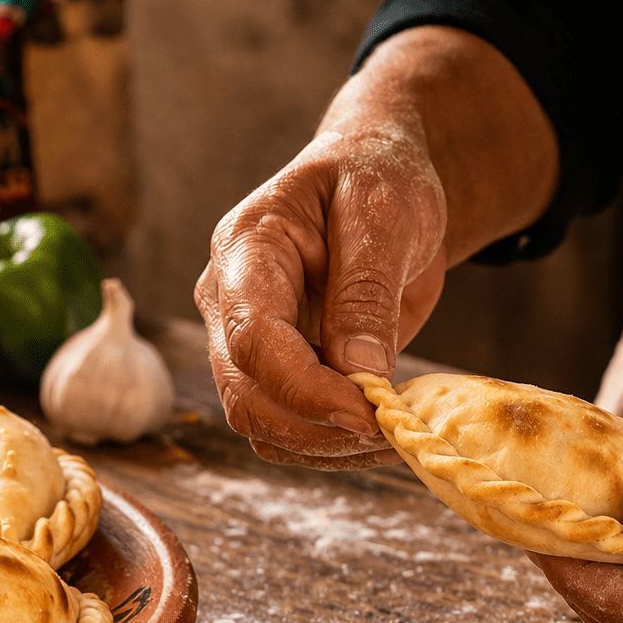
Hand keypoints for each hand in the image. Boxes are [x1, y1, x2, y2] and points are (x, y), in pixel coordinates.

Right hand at [194, 27, 557, 469]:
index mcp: (245, 251)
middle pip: (246, 394)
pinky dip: (330, 445)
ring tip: (394, 432)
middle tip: (391, 430)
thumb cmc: (376, 176)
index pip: (251, 338)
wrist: (373, 178)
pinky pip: (285, 429)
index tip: (367, 412)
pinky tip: (381, 430)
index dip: (304, 387)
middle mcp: (228, 302)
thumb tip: (358, 371)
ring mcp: (243, 342)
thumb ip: (367, 288)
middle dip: (317, 426)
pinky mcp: (272, 371)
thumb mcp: (384, 212)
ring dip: (325, 445)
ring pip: (259, 424)